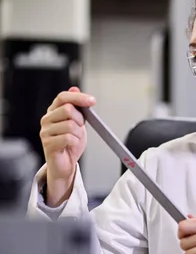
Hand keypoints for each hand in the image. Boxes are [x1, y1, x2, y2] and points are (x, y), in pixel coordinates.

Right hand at [39, 87, 94, 204]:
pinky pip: (68, 138)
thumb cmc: (70, 144)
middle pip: (68, 109)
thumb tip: (75, 88)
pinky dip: (75, 142)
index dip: (78, 97)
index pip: (63, 97)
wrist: (65, 165)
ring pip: (70, 125)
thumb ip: (77, 107)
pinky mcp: (48, 143)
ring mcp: (45, 131)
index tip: (92, 101)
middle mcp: (47, 119)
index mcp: (53, 111)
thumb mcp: (78, 123)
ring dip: (79, 134)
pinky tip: (71, 146)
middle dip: (80, 119)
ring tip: (75, 139)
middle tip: (80, 128)